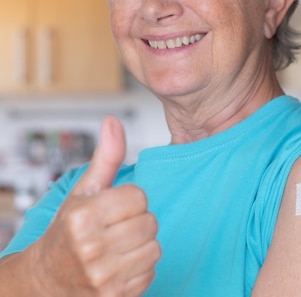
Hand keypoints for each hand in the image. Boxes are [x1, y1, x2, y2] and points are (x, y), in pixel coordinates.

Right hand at [30, 116, 160, 296]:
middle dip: (137, 222)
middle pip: (150, 222)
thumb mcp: (83, 192)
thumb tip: (113, 122)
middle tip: (115, 228)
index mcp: (82, 217)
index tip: (112, 209)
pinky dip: (140, 268)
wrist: (47, 281)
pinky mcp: (117, 296)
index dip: (130, 201)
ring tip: (118, 246)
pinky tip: (119, 265)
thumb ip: (105, 158)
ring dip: (141, 245)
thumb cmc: (69, 231)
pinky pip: (151, 271)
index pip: (139, 197)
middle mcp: (91, 248)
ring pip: (154, 247)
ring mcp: (104, 276)